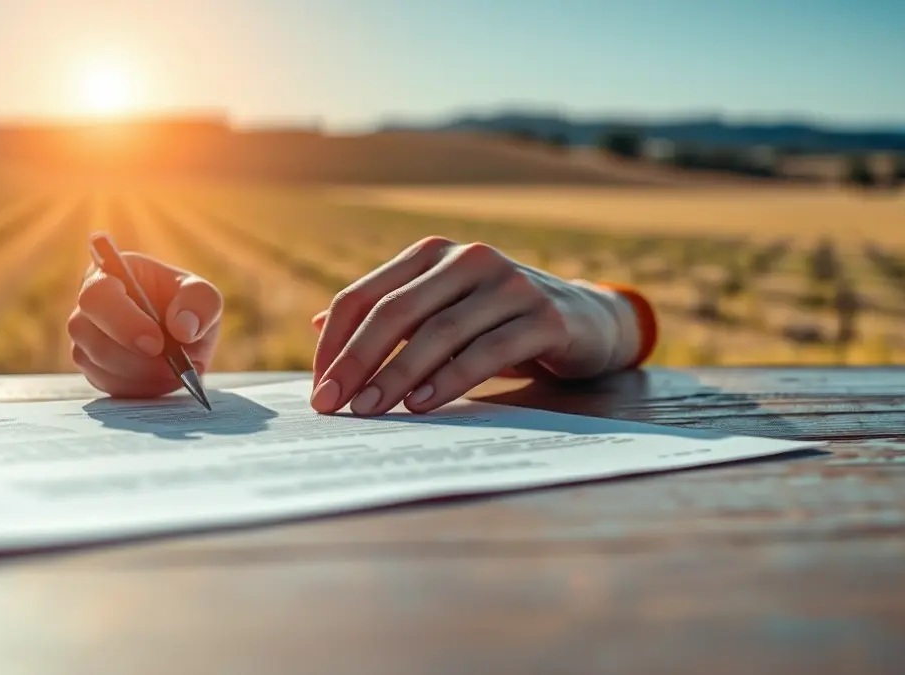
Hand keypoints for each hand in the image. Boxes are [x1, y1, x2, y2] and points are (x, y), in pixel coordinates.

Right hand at [67, 253, 222, 397]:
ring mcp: (86, 339)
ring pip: (94, 361)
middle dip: (128, 354)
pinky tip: (162, 380)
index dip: (122, 321)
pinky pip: (104, 383)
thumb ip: (199, 304)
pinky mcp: (93, 368)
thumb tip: (182, 327)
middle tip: (169, 365)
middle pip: (82, 329)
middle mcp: (88, 306)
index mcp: (109, 274)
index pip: (97, 294)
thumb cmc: (186, 306)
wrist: (183, 338)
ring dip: (137, 374)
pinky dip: (137, 388)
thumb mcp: (203, 296)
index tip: (156, 343)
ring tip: (173, 372)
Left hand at [309, 236, 639, 415]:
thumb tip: (318, 327)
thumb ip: (387, 315)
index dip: (335, 343)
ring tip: (370, 409)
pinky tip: (423, 404)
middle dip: (357, 361)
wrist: (586, 321)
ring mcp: (509, 284)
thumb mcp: (439, 311)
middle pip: (395, 311)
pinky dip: (451, 379)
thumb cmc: (496, 322)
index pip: (364, 295)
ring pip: (439, 331)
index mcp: (432, 255)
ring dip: (398, 374)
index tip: (319, 388)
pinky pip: (487, 350)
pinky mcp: (544, 317)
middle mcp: (468, 259)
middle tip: (332, 404)